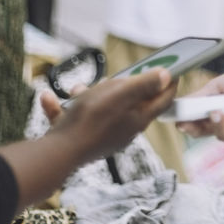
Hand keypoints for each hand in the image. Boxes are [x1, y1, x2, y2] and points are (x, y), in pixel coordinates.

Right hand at [40, 68, 176, 162]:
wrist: (58, 154)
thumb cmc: (91, 120)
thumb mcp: (121, 94)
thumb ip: (145, 84)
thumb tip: (167, 76)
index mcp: (138, 119)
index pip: (162, 100)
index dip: (170, 84)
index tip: (175, 70)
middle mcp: (124, 129)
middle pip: (131, 102)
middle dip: (122, 86)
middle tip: (118, 77)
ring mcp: (104, 135)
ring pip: (100, 107)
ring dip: (88, 95)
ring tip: (78, 90)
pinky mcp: (83, 138)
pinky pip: (75, 117)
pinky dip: (63, 108)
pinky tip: (48, 99)